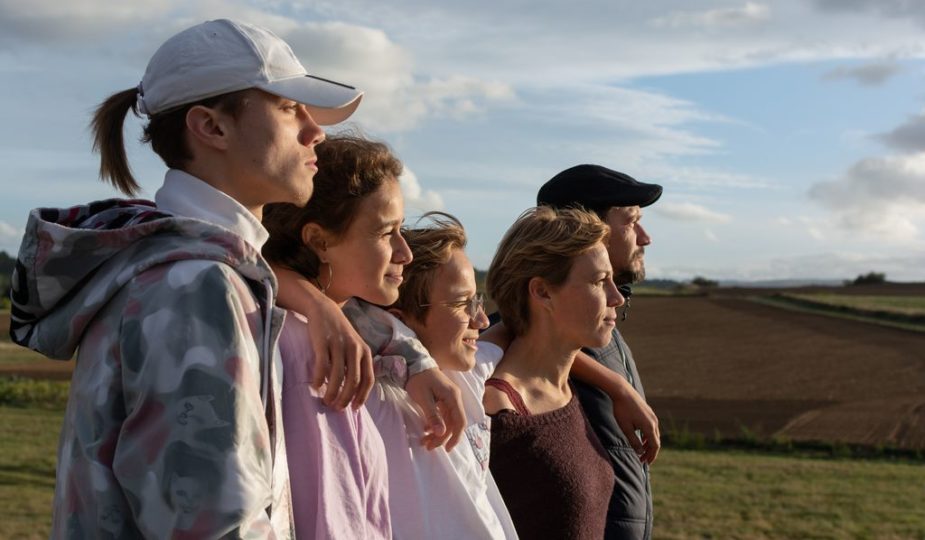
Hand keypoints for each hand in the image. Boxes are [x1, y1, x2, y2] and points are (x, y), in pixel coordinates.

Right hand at [273, 266, 373, 409]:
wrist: (324, 310)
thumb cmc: (340, 333)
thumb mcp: (354, 347)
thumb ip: (356, 365)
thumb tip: (353, 392)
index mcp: (365, 351)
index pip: (368, 380)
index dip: (362, 396)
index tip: (354, 408)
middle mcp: (355, 349)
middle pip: (353, 381)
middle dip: (345, 398)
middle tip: (336, 408)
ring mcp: (339, 345)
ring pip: (338, 376)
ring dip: (332, 393)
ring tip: (326, 400)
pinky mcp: (323, 342)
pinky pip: (322, 365)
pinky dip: (319, 378)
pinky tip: (315, 385)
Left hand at [405, 368, 464, 450]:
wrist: (413, 363)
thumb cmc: (418, 379)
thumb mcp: (423, 398)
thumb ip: (433, 415)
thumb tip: (441, 433)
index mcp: (453, 397)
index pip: (460, 421)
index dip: (455, 437)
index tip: (446, 449)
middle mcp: (454, 398)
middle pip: (453, 423)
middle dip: (442, 437)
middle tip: (428, 447)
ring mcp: (449, 398)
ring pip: (447, 421)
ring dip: (438, 433)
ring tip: (425, 442)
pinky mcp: (442, 399)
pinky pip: (443, 416)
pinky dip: (435, 424)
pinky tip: (426, 430)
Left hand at [611, 384, 659, 463]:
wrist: (622, 391)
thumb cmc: (622, 410)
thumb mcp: (626, 428)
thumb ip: (633, 441)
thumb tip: (640, 452)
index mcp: (649, 427)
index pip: (655, 446)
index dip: (651, 456)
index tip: (646, 463)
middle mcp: (654, 421)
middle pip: (656, 441)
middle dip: (650, 452)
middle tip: (642, 460)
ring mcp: (652, 416)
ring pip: (654, 434)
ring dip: (648, 444)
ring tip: (641, 450)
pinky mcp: (648, 412)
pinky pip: (651, 427)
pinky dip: (647, 435)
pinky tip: (640, 438)